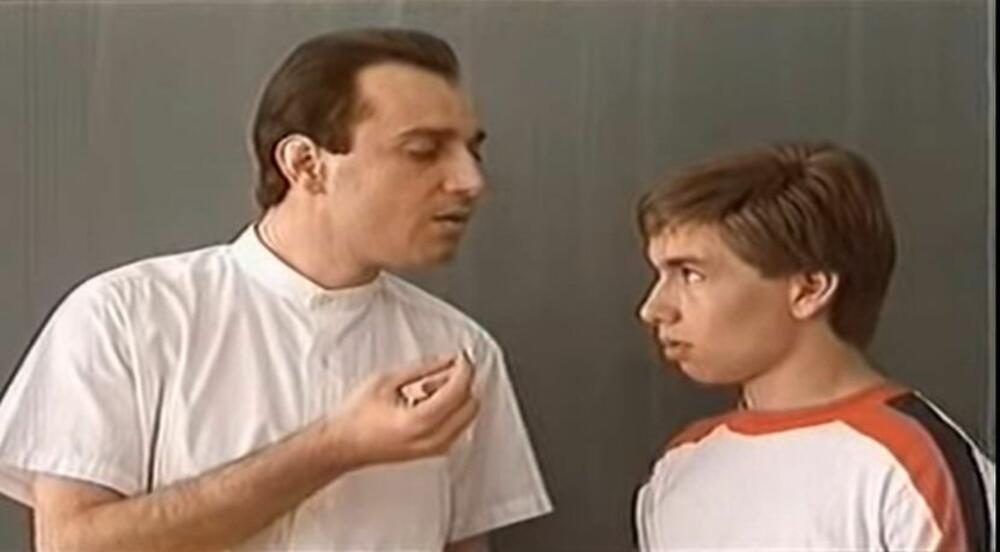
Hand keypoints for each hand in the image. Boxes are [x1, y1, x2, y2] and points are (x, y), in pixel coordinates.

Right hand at [324, 355, 478, 469]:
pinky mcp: (435, 452)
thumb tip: (449, 359)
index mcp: (420, 421)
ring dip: (455, 397)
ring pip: (467, 416)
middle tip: (440, 371)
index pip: (459, 390)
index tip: (461, 358)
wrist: (344, 445)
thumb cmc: (358, 416)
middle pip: (471, 404)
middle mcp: (433, 439)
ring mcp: (435, 449)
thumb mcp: (388, 380)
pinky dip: (450, 410)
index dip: (464, 369)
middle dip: (461, 384)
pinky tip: (425, 403)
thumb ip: (423, 368)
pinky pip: (458, 427)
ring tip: (424, 389)